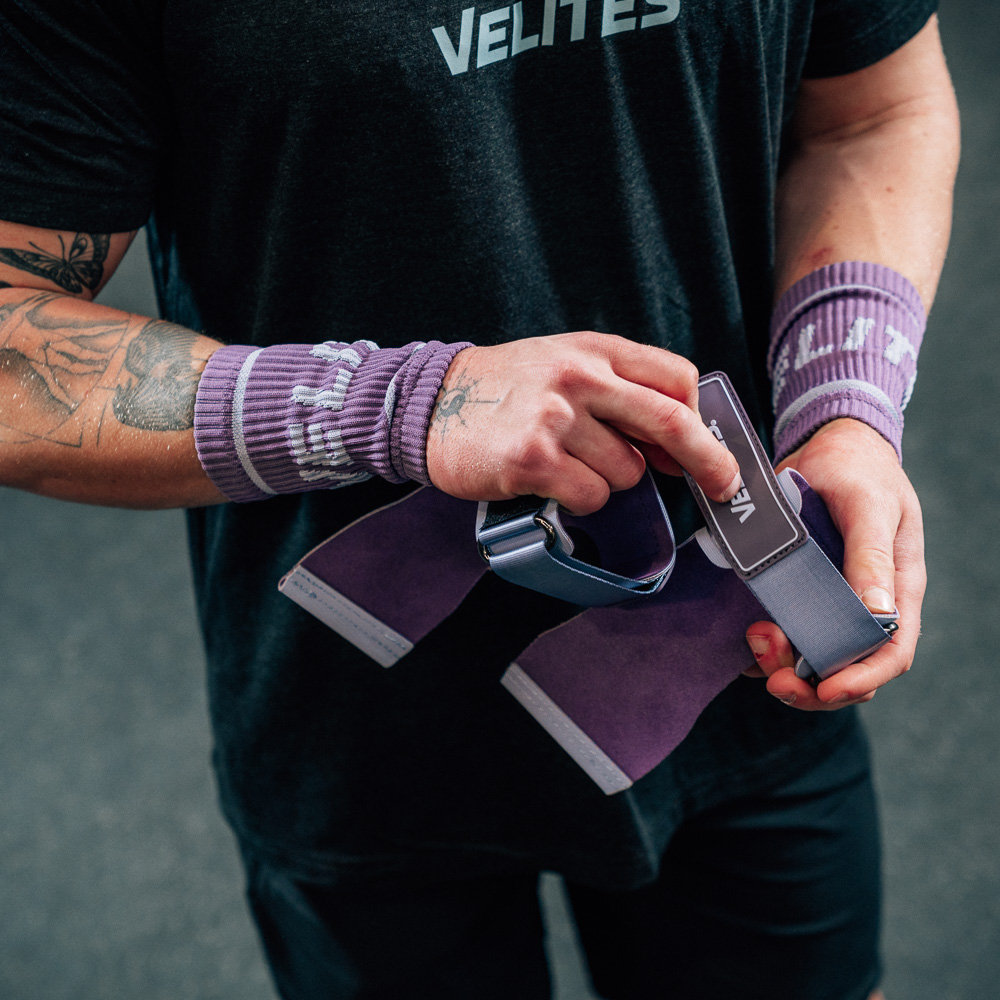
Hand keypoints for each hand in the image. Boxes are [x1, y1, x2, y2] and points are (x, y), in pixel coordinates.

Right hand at [425, 331, 740, 514]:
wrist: (430, 403)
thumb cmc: (503, 390)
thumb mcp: (563, 363)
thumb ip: (617, 390)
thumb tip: (674, 442)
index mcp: (595, 350)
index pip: (676, 377)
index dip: (700, 418)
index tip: (706, 446)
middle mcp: (580, 377)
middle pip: (671, 422)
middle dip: (708, 460)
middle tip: (726, 485)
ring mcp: (556, 417)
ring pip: (627, 473)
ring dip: (607, 480)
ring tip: (565, 461)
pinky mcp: (534, 458)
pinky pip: (591, 495)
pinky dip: (579, 498)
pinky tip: (549, 480)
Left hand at [744, 418, 925, 708]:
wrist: (826, 444)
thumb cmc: (858, 469)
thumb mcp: (867, 506)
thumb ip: (871, 557)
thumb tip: (879, 615)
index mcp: (896, 588)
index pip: (892, 653)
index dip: (862, 680)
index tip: (826, 690)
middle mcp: (866, 603)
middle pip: (848, 668)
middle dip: (810, 685)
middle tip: (771, 677)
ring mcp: (830, 600)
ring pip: (811, 658)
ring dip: (781, 664)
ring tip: (754, 639)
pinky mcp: (797, 592)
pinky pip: (784, 633)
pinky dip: (763, 647)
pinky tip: (743, 636)